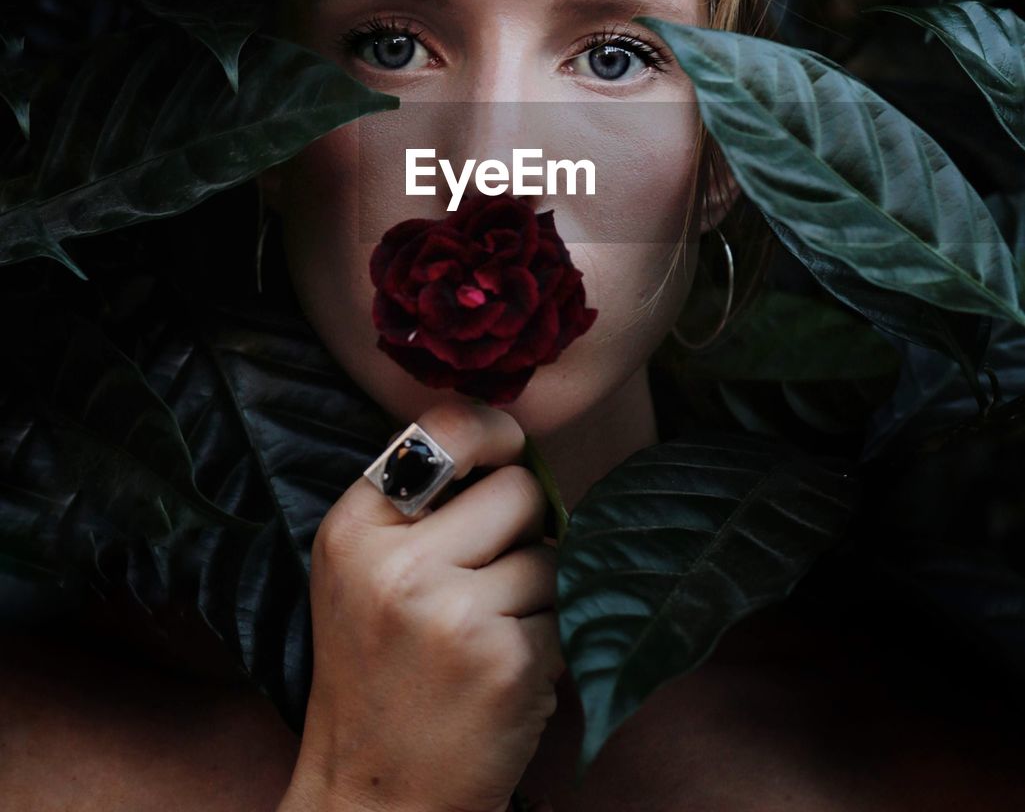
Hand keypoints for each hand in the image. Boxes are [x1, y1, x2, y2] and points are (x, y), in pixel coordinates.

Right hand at [276, 398, 564, 811]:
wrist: (374, 797)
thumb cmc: (378, 674)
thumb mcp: (360, 573)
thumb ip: (418, 505)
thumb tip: (513, 442)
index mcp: (354, 530)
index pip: (444, 428)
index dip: (495, 431)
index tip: (509, 448)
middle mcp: (398, 565)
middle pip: (520, 489)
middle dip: (523, 528)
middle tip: (487, 580)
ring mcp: (455, 614)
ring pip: (553, 556)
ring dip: (539, 594)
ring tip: (488, 637)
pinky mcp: (508, 661)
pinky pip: (569, 613)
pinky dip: (551, 642)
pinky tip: (504, 676)